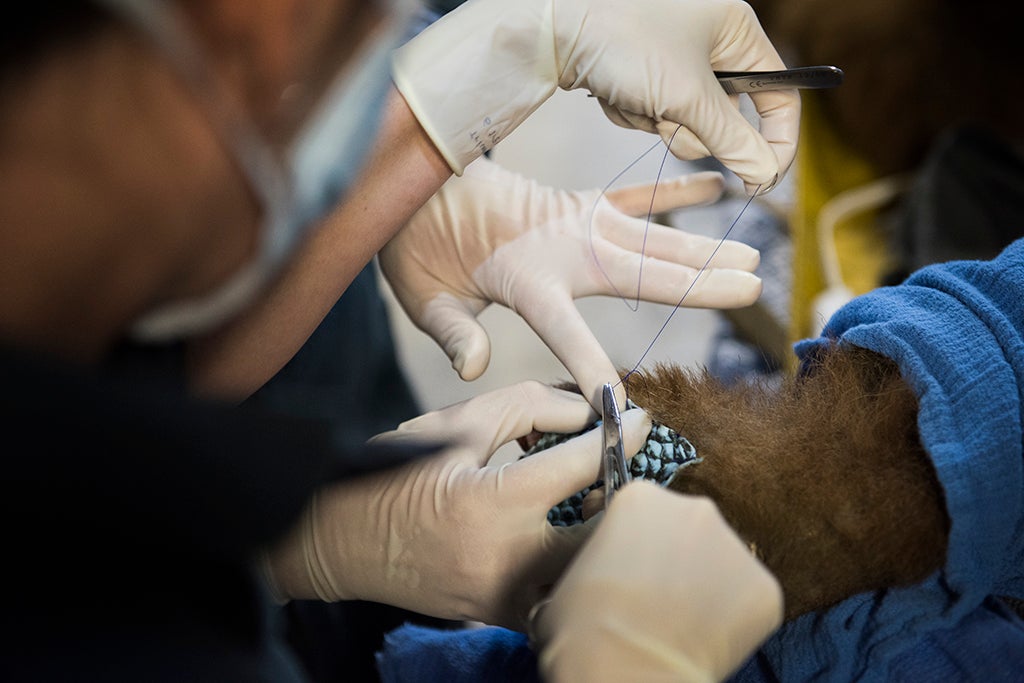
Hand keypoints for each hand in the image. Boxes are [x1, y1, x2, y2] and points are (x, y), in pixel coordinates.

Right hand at [263, 381, 652, 629]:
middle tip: (621, 467)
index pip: (583, 464)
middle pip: (605, 532)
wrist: (340, 544)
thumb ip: (526, 407)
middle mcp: (507, 559)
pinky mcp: (500, 615)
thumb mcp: (455, 426)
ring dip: (604, 533)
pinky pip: (560, 594)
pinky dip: (575, 566)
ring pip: (589, 571)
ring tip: (599, 499)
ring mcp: (506, 596)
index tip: (641, 418)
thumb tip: (584, 410)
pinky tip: (569, 535)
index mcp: (493, 503)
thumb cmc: (394, 476)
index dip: (621, 433)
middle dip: (624, 493)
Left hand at [378, 158, 760, 407]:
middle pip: (638, 270)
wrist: (417, 179)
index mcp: (525, 279)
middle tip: (749, 289)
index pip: (565, 332)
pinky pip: (635, 196)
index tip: (619, 405)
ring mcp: (576, 219)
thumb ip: (451, 334)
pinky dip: (675, 191)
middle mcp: (563, 246)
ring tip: (750, 260)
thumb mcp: (423, 298)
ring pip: (651, 237)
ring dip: (701, 248)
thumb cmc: (419, 247)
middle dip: (695, 283)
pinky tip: (717, 186)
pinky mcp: (578, 202)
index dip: (592, 366)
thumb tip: (472, 369)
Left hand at [393, 0, 798, 193]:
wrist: (556, 29)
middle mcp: (712, 39)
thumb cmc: (626, 45)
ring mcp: (676, 57)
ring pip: (688, 122)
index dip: (777, 142)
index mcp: (736, 30)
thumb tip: (765, 175)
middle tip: (671, 120)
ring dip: (662, 123)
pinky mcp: (644, 72)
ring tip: (636, 97)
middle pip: (729, 116)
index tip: (763, 180)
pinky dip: (636, 112)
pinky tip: (614, 91)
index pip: (780, 95)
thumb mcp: (687, 98)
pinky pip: (656, 113)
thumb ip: (732, 141)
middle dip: (695, 128)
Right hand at [533, 481, 783, 682]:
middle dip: (677, 558)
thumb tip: (606, 571)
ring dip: (707, 585)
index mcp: (641, 496)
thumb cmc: (584, 627)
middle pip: (687, 530)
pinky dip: (734, 617)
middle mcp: (693, 509)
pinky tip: (707, 638)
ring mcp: (734, 546)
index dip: (636, 543)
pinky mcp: (764, 587)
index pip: (644, 510)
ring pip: (721, 562)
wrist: (624, 670)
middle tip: (657, 598)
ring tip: (682, 622)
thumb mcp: (572, 570)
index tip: (629, 570)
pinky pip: (749, 597)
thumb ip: (600, 555)